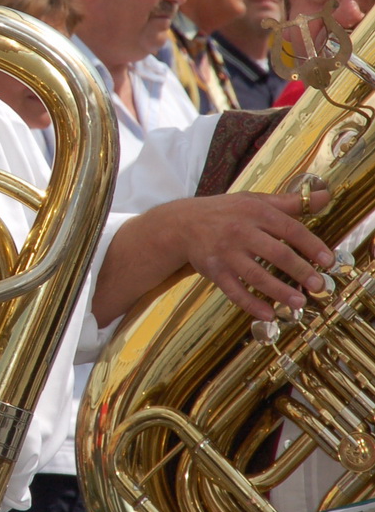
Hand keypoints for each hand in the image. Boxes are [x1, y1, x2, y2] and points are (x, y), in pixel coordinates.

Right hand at [167, 189, 333, 321]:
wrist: (182, 223)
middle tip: (318, 286)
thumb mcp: (255, 201)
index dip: (312, 245)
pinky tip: (268, 314)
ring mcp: (226, 253)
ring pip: (256, 275)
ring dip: (279, 291)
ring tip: (299, 302)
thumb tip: (324, 197)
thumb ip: (290, 203)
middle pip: (277, 253)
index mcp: (255, 212)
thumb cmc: (226, 212)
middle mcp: (241, 232)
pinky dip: (251, 304)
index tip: (328, 260)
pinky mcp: (214, 271)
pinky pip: (234, 291)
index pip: (290, 229)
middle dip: (301, 271)